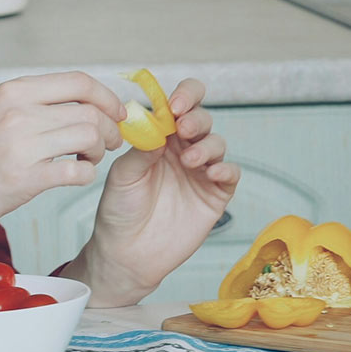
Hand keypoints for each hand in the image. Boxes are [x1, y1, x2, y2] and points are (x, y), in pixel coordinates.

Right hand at [0, 72, 125, 245]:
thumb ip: (27, 106)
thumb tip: (73, 106)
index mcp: (12, 91)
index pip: (79, 82)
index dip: (107, 97)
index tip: (117, 113)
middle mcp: (18, 112)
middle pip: (91, 111)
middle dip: (109, 129)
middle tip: (107, 144)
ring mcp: (20, 145)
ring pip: (89, 137)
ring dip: (98, 152)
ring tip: (86, 161)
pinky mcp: (22, 180)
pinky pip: (76, 171)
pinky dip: (84, 175)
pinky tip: (73, 177)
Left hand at [63, 78, 239, 307]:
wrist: (127, 254)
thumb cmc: (120, 211)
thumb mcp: (123, 175)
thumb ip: (142, 149)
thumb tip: (160, 124)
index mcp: (160, 137)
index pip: (179, 105)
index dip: (184, 96)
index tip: (175, 105)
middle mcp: (183, 149)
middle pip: (202, 119)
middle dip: (196, 119)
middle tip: (183, 129)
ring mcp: (201, 172)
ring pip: (217, 143)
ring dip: (207, 146)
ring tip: (190, 161)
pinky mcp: (215, 195)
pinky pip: (230, 174)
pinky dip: (226, 169)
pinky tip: (212, 174)